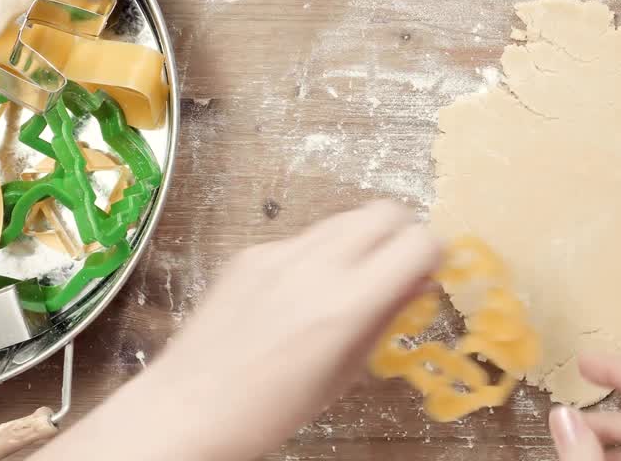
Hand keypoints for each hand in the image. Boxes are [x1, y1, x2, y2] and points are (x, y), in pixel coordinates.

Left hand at [31, 201, 441, 460]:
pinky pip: (302, 237)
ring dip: (361, 240)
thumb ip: (385, 319)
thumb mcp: (343, 374)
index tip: (429, 269)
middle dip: (400, 234)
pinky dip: (318, 254)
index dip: (432, 252)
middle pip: (384, 211)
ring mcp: (279, 254)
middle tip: (397, 267)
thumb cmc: (268, 410)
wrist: (188, 407)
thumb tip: (418, 283)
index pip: (418, 242)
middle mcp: (315, 267)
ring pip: (345, 218)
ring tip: (350, 280)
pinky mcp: (251, 252)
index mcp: (346, 304)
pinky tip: (301, 292)